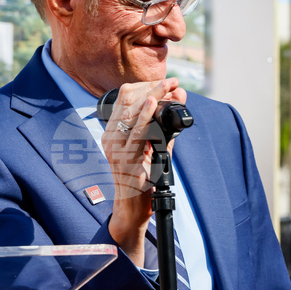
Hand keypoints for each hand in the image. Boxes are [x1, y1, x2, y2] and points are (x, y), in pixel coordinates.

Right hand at [102, 78, 186, 266]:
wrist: (132, 209)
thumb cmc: (143, 179)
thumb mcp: (153, 147)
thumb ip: (166, 125)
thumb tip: (179, 98)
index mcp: (113, 131)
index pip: (125, 97)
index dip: (146, 85)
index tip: (166, 80)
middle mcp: (111, 136)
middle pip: (127, 100)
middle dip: (152, 86)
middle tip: (172, 80)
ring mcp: (115, 147)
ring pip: (131, 112)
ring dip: (153, 95)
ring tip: (168, 85)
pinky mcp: (124, 159)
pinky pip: (135, 133)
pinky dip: (145, 115)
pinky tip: (153, 103)